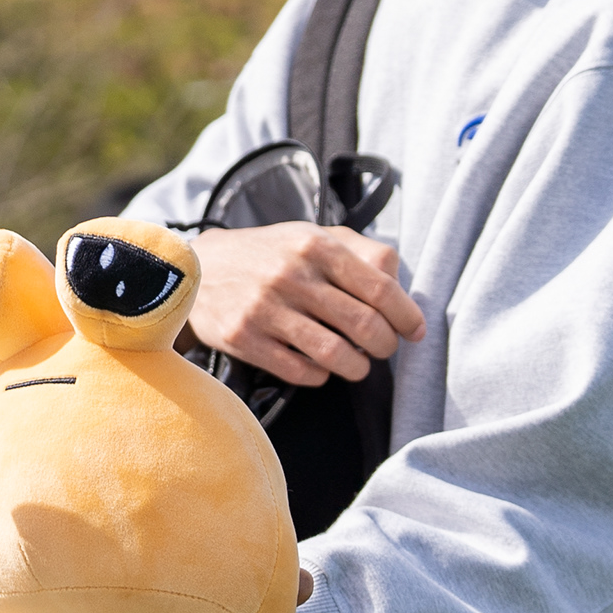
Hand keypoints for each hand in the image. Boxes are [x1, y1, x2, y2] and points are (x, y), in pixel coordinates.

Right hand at [187, 223, 424, 387]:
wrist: (197, 270)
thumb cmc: (269, 255)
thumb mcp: (313, 236)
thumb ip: (361, 251)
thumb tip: (399, 282)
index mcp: (316, 246)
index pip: (381, 287)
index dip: (406, 316)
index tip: (415, 331)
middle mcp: (292, 276)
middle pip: (364, 325)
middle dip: (385, 345)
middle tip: (383, 348)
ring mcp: (266, 310)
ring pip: (335, 354)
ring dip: (357, 367)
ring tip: (357, 364)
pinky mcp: (245, 340)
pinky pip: (300, 372)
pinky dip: (321, 375)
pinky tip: (320, 367)